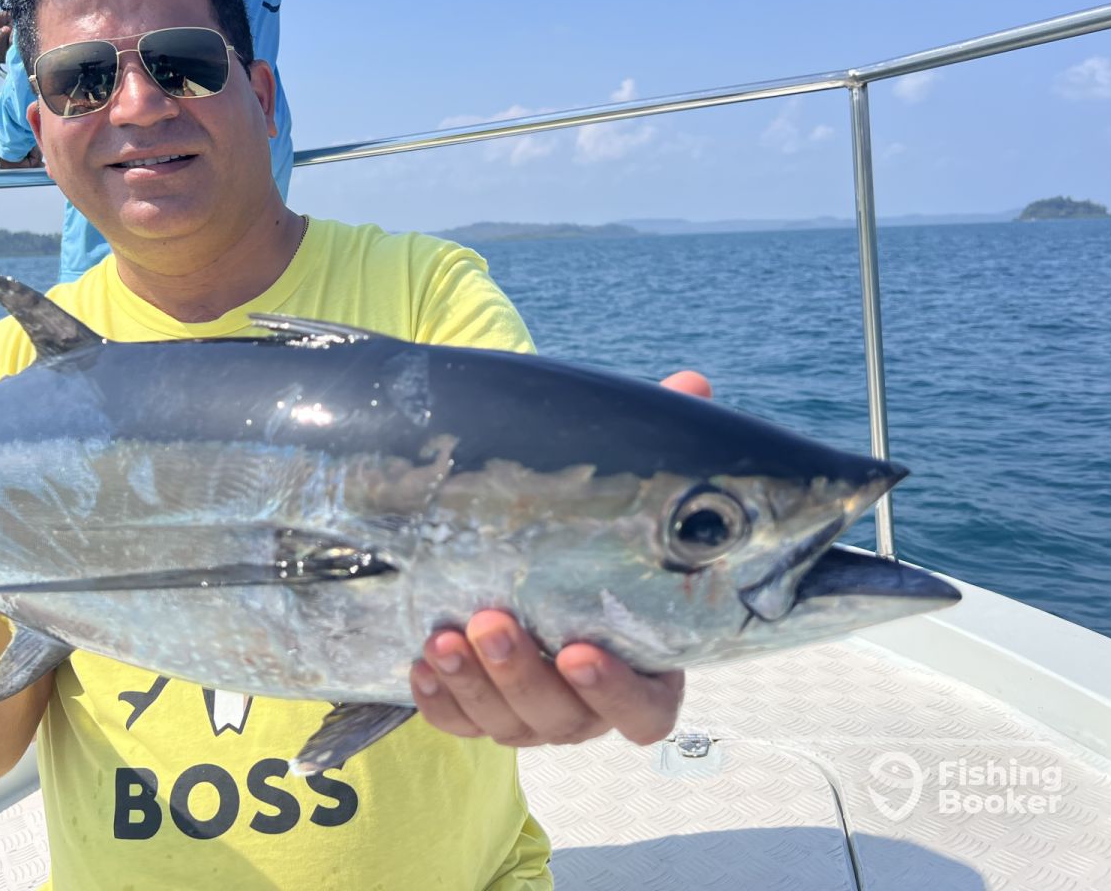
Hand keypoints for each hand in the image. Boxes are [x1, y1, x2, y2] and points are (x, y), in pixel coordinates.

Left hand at [409, 368, 708, 749]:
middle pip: (564, 719)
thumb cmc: (589, 534)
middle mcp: (587, 705)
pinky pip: (458, 723)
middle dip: (521, 675)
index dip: (614, 690)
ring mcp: (531, 715)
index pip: (644, 709)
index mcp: (643, 668)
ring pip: (507, 724)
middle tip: (490, 620)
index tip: (578, 649)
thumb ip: (657, 451)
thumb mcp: (621, 492)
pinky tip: (418, 661)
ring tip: (443, 632)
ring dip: (473, 683)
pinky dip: (439, 699)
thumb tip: (692, 385)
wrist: (525, 559)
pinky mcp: (479, 712)